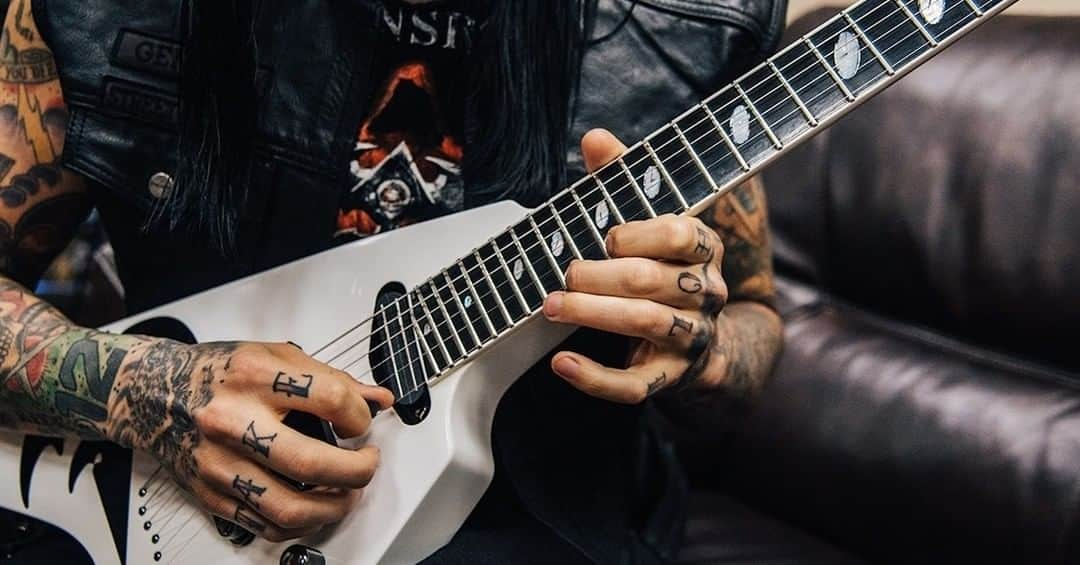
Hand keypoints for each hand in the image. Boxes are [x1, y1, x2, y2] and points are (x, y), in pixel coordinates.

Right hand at [105, 339, 393, 540]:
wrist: (150, 392)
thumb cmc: (217, 373)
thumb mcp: (274, 356)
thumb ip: (330, 378)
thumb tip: (377, 399)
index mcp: (254, 377)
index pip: (329, 399)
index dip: (360, 415)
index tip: (362, 422)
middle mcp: (233, 421)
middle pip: (310, 462)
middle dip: (356, 471)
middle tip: (367, 464)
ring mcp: (219, 463)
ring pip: (288, 508)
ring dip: (332, 507)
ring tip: (347, 493)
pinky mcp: (210, 493)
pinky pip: (264, 525)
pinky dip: (299, 524)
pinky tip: (313, 507)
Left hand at [542, 129, 727, 403]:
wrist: (700, 335)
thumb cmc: (661, 264)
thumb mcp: (646, 219)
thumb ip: (623, 179)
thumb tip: (595, 138)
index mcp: (703, 248)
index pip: (684, 234)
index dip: (641, 233)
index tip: (607, 236)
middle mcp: (704, 291)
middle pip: (653, 280)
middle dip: (599, 274)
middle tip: (563, 272)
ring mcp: (690, 335)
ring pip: (646, 323)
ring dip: (593, 313)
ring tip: (552, 304)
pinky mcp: (669, 375)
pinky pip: (636, 384)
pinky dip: (596, 377)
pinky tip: (561, 363)